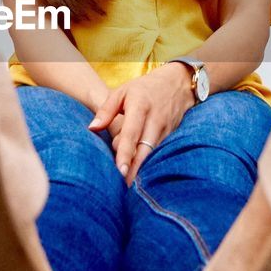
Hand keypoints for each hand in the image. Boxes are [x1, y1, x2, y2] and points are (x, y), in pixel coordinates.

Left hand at [87, 63, 195, 185]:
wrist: (178, 82)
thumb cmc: (145, 88)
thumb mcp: (122, 91)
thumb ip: (106, 110)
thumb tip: (92, 128)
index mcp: (140, 107)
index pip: (131, 134)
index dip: (125, 153)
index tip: (120, 171)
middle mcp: (155, 120)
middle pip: (144, 149)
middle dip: (135, 169)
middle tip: (123, 187)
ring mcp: (166, 130)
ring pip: (153, 153)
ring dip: (141, 169)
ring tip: (128, 185)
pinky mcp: (172, 136)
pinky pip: (159, 152)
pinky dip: (149, 163)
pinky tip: (140, 174)